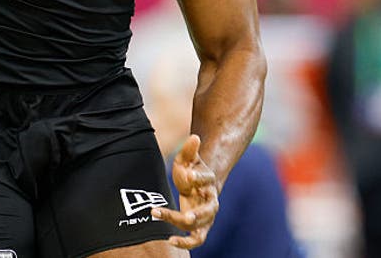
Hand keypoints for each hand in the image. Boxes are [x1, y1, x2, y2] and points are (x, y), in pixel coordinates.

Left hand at [152, 134, 218, 248]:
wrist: (197, 184)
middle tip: (186, 216)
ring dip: (187, 232)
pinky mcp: (199, 227)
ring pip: (200, 228)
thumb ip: (189, 150)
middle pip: (208, 210)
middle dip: (198, 214)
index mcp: (209, 182)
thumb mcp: (187, 159)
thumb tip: (194, 137)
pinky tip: (169, 241)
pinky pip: (196, 240)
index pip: (207, 179)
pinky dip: (185, 243)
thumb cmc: (190, 170)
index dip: (198, 177)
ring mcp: (206, 217)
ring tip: (171, 236)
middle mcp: (211, 201)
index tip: (188, 175)